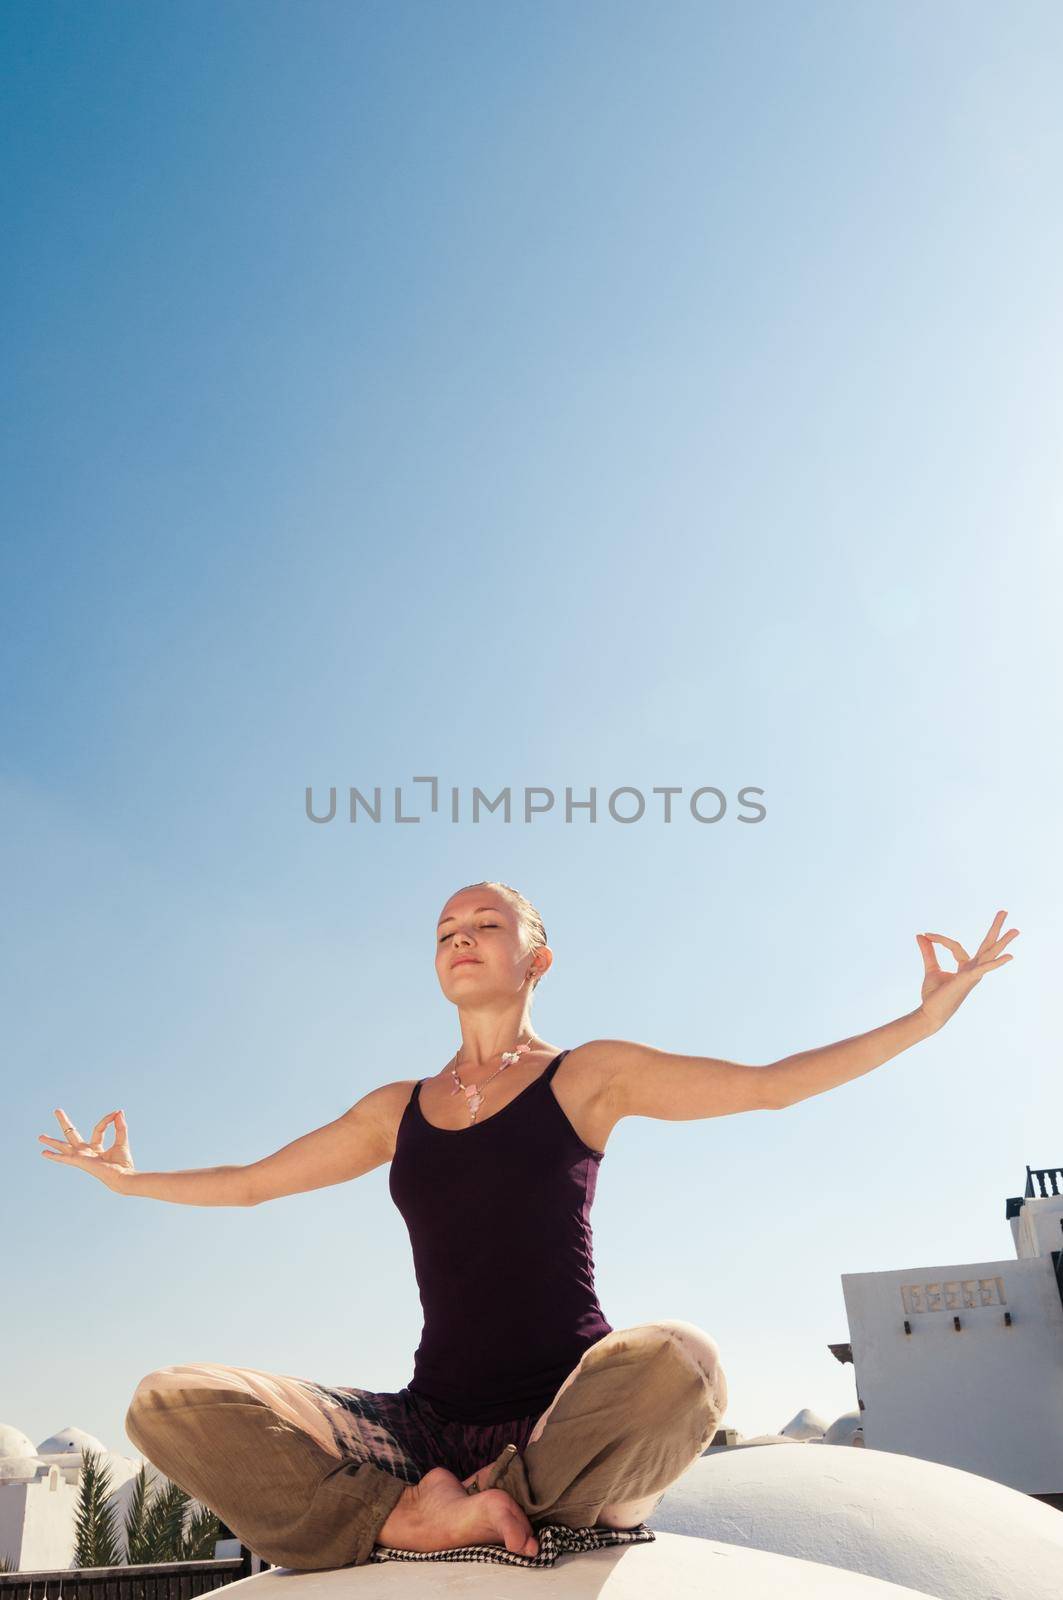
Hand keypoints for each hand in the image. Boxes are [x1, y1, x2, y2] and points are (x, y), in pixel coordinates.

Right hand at [38, 1107, 134, 1190]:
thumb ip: (120, 1127)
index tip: (116, 1113)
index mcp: (96, 1148)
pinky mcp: (79, 1161)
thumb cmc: (123, 1163)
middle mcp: (86, 1152)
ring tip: (40, 1137)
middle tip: (57, 1110)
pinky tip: (43, 1153)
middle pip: (72, 1134)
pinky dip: (54, 1155)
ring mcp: (81, 1157)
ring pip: (64, 1146)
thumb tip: (119, 1112)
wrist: (123, 1176)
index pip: (98, 1129)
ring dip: (52, 1141)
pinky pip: (64, 1158)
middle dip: (65, 1122)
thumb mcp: (121, 1141)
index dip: (107, 1120)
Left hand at [916, 911, 1018, 1032]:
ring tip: (1016, 929)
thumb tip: (921, 935)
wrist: (929, 1013)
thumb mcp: (931, 968)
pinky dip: (995, 963)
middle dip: (995, 929)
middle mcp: (973, 970)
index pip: (955, 945)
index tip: (926, 934)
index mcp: (965, 967)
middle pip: (987, 946)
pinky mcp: (968, 980)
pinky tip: (1008, 957)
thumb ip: (929, 951)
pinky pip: (983, 969)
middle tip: (1004, 911)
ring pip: (989, 954)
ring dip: (1002, 942)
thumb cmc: (933, 995)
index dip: (940, 939)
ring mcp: (973, 975)